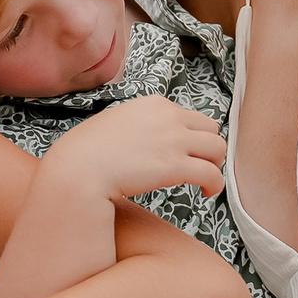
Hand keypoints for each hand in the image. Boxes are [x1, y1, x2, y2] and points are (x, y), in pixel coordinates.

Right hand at [44, 97, 226, 204]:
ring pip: (218, 148)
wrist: (78, 167)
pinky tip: (205, 193)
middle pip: (212, 128)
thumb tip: (152, 139)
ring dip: (215, 165)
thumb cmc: (89, 151)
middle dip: (209, 148)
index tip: (186, 153)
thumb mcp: (118, 121)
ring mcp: (173, 141)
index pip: (191, 116)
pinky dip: (215, 184)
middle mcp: (169, 117)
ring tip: (204, 180)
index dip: (192, 137)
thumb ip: (141, 124)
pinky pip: (212, 174)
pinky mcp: (174, 166)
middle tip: (200, 166)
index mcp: (155, 104)